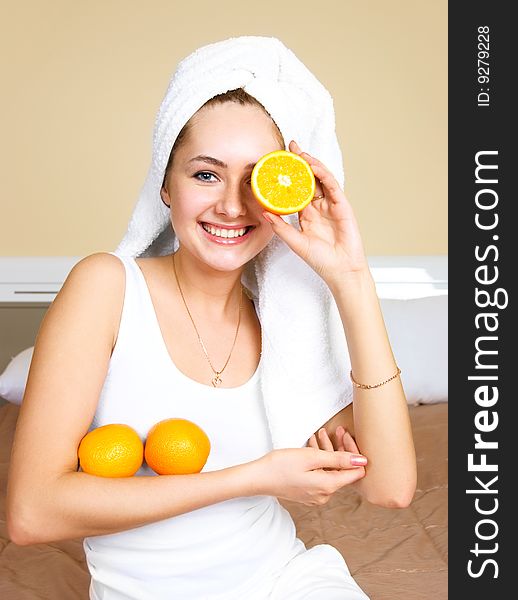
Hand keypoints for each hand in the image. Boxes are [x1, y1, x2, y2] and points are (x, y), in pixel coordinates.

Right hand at [249, 444, 366, 506]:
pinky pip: (320, 475)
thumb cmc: (281, 465)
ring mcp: (315, 495)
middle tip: (334, 430)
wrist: (258, 478)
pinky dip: (319, 460)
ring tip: (319, 434)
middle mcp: (325, 495)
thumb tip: (364, 462)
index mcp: (328, 487)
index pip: (355, 472)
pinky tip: (312, 446)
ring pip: (330, 470)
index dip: (354, 453)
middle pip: (342, 470)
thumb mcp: (311, 457)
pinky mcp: (307, 492)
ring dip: (327, 452)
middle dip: (340, 449)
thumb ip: (338, 459)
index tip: (345, 436)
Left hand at [262, 140, 368, 287]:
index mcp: (307, 215)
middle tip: (289, 147)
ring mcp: (331, 205)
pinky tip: (313, 166)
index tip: (277, 164)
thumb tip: (265, 212)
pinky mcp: (342, 206)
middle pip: (309, 179)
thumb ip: (281, 227)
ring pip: (321, 179)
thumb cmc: (321, 260)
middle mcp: (319, 207)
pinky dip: (323, 175)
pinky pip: (332, 186)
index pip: (296, 190)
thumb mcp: (295, 242)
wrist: (341, 270)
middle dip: (300, 163)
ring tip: (299, 153)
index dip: (288, 177)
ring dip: (311, 164)